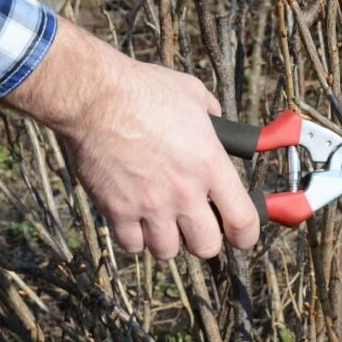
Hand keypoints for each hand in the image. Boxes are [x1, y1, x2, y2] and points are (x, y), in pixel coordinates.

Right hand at [4, 18, 259, 258]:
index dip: (246, 235)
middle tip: (195, 222)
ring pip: (167, 251)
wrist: (96, 97)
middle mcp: (184, 192)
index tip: (241, 235)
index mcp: (211, 165)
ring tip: (161, 218)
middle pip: (206, 246)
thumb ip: (213, 118)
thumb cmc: (144, 90)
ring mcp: (150, 205)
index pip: (243, 221)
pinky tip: (135, 217)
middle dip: (203, 237)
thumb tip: (219, 126)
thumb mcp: (193, 95)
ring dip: (167, 238)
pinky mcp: (117, 211)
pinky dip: (135, 237)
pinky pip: (132, 245)